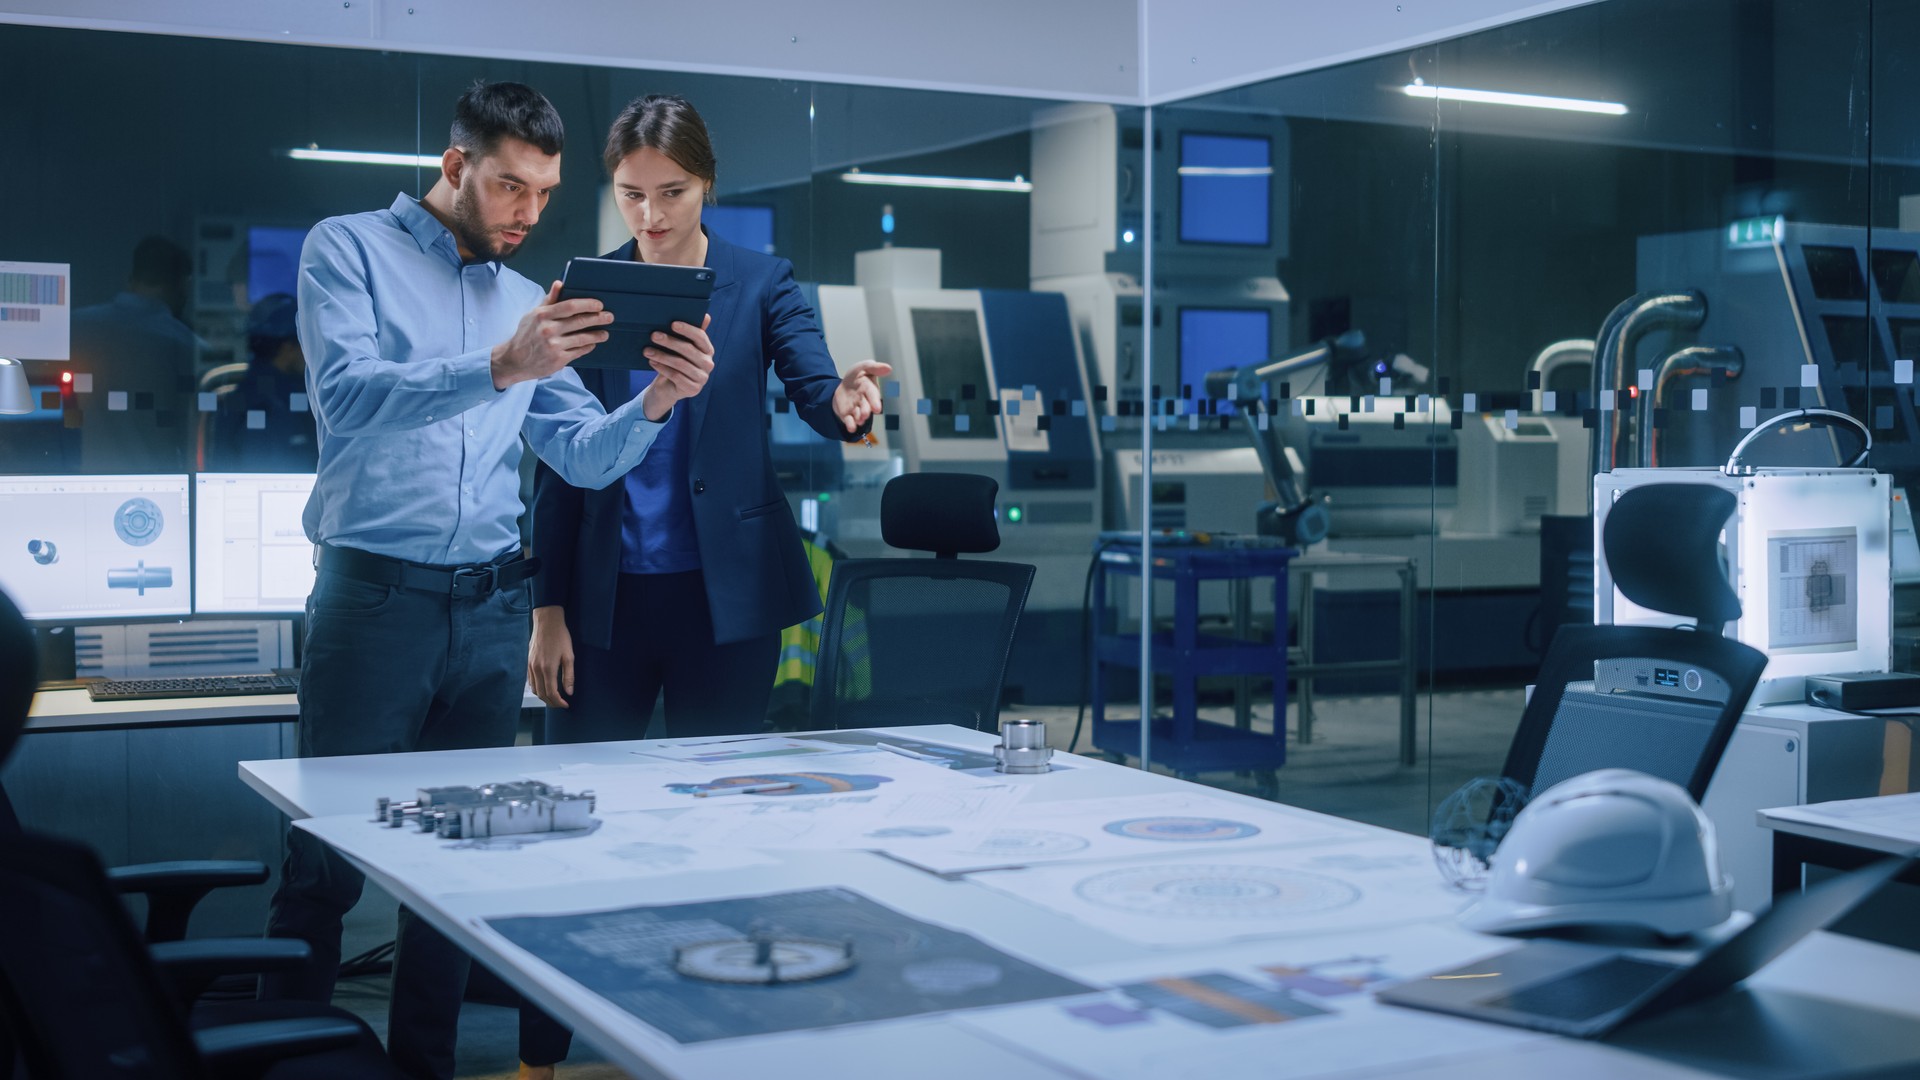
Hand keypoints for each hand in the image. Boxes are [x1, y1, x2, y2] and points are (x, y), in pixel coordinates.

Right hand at [491, 281, 611, 389]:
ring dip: (597, 335)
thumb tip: (560, 283)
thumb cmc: (526, 335)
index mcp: (543, 315)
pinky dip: (588, 347)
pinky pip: (579, 351)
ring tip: (605, 333)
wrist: (514, 360)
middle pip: (580, 321)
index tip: (599, 304)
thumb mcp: (533, 315)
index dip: (588, 304)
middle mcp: (549, 330)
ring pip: (582, 338)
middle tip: (609, 316)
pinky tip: (592, 344)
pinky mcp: (558, 360)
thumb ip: (549, 300)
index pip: (570, 306)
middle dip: (598, 318)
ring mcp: (554, 346)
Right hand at [527, 605, 573, 708]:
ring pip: (535, 689)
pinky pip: (530, 681)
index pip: (551, 693)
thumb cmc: (560, 637)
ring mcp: (530, 666)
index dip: (558, 702)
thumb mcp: (569, 656)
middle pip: (541, 694)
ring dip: (543, 697)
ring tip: (554, 698)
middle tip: (560, 704)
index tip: (566, 705)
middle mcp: (536, 669)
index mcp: (547, 669)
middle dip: (551, 702)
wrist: (546, 622)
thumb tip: (569, 692)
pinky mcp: (528, 663)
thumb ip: (569, 676)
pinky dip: (537, 688)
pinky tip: (545, 688)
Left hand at [637, 316, 714, 420]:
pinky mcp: (693, 389)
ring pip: (680, 363)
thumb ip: (690, 333)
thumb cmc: (675, 362)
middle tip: (653, 335)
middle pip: (689, 350)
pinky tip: (652, 362)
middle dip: (670, 341)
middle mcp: (708, 363)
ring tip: (647, 350)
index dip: (687, 329)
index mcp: (707, 349)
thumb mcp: (680, 347)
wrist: (669, 387)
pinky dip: (662, 368)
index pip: (700, 337)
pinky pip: (676, 376)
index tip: (672, 323)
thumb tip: (705, 315)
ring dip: (662, 356)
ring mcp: (702, 378)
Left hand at [832, 360, 891, 432]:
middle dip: (866, 411)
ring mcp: (856, 409)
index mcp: (870, 389)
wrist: (843, 386)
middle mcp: (865, 401)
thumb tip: (888, 368)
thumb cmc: (856, 377)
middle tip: (865, 414)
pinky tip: (851, 428)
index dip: (875, 402)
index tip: (877, 408)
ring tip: (858, 420)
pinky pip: (849, 421)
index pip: (873, 395)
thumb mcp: (863, 367)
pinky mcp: (848, 415)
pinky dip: (851, 425)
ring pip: (859, 415)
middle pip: (866, 407)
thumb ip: (874, 367)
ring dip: (859, 419)